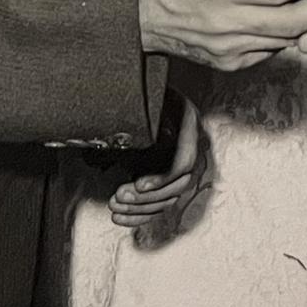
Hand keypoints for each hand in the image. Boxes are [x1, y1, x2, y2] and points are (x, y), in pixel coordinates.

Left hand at [110, 94, 206, 229]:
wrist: (150, 91)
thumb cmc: (151, 92)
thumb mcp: (153, 97)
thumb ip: (149, 115)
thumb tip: (139, 134)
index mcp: (189, 125)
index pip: (184, 162)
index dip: (162, 178)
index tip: (139, 184)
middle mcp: (191, 148)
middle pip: (177, 186)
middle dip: (145, 197)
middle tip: (119, 194)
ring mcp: (182, 165)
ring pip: (168, 199)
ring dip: (139, 208)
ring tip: (115, 204)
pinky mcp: (169, 179)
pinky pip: (160, 204)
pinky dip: (140, 214)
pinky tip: (121, 215)